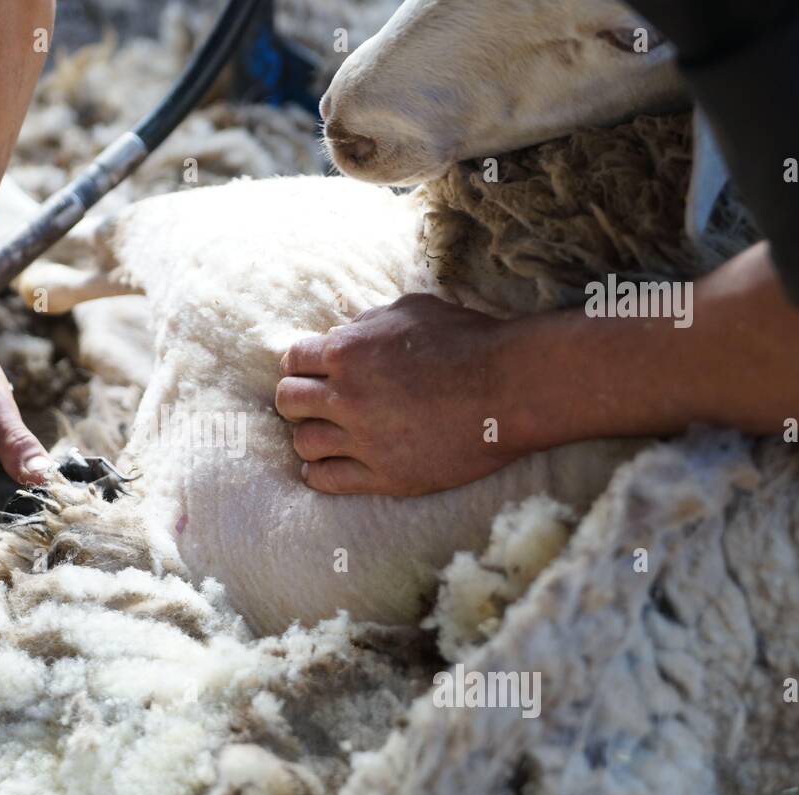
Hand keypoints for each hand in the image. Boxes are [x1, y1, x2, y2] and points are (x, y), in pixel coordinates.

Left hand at [275, 294, 527, 495]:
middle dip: (299, 399)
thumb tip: (341, 336)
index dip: (302, 365)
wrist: (510, 388)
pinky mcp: (384, 476)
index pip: (293, 360)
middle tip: (317, 402)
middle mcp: (346, 396)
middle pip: (288, 402)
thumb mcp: (410, 310)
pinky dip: (318, 473)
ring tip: (327, 435)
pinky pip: (327, 480)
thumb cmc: (468, 341)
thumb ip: (366, 323)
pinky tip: (325, 467)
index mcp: (348, 351)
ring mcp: (364, 440)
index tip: (314, 372)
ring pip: (303, 443)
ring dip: (310, 436)